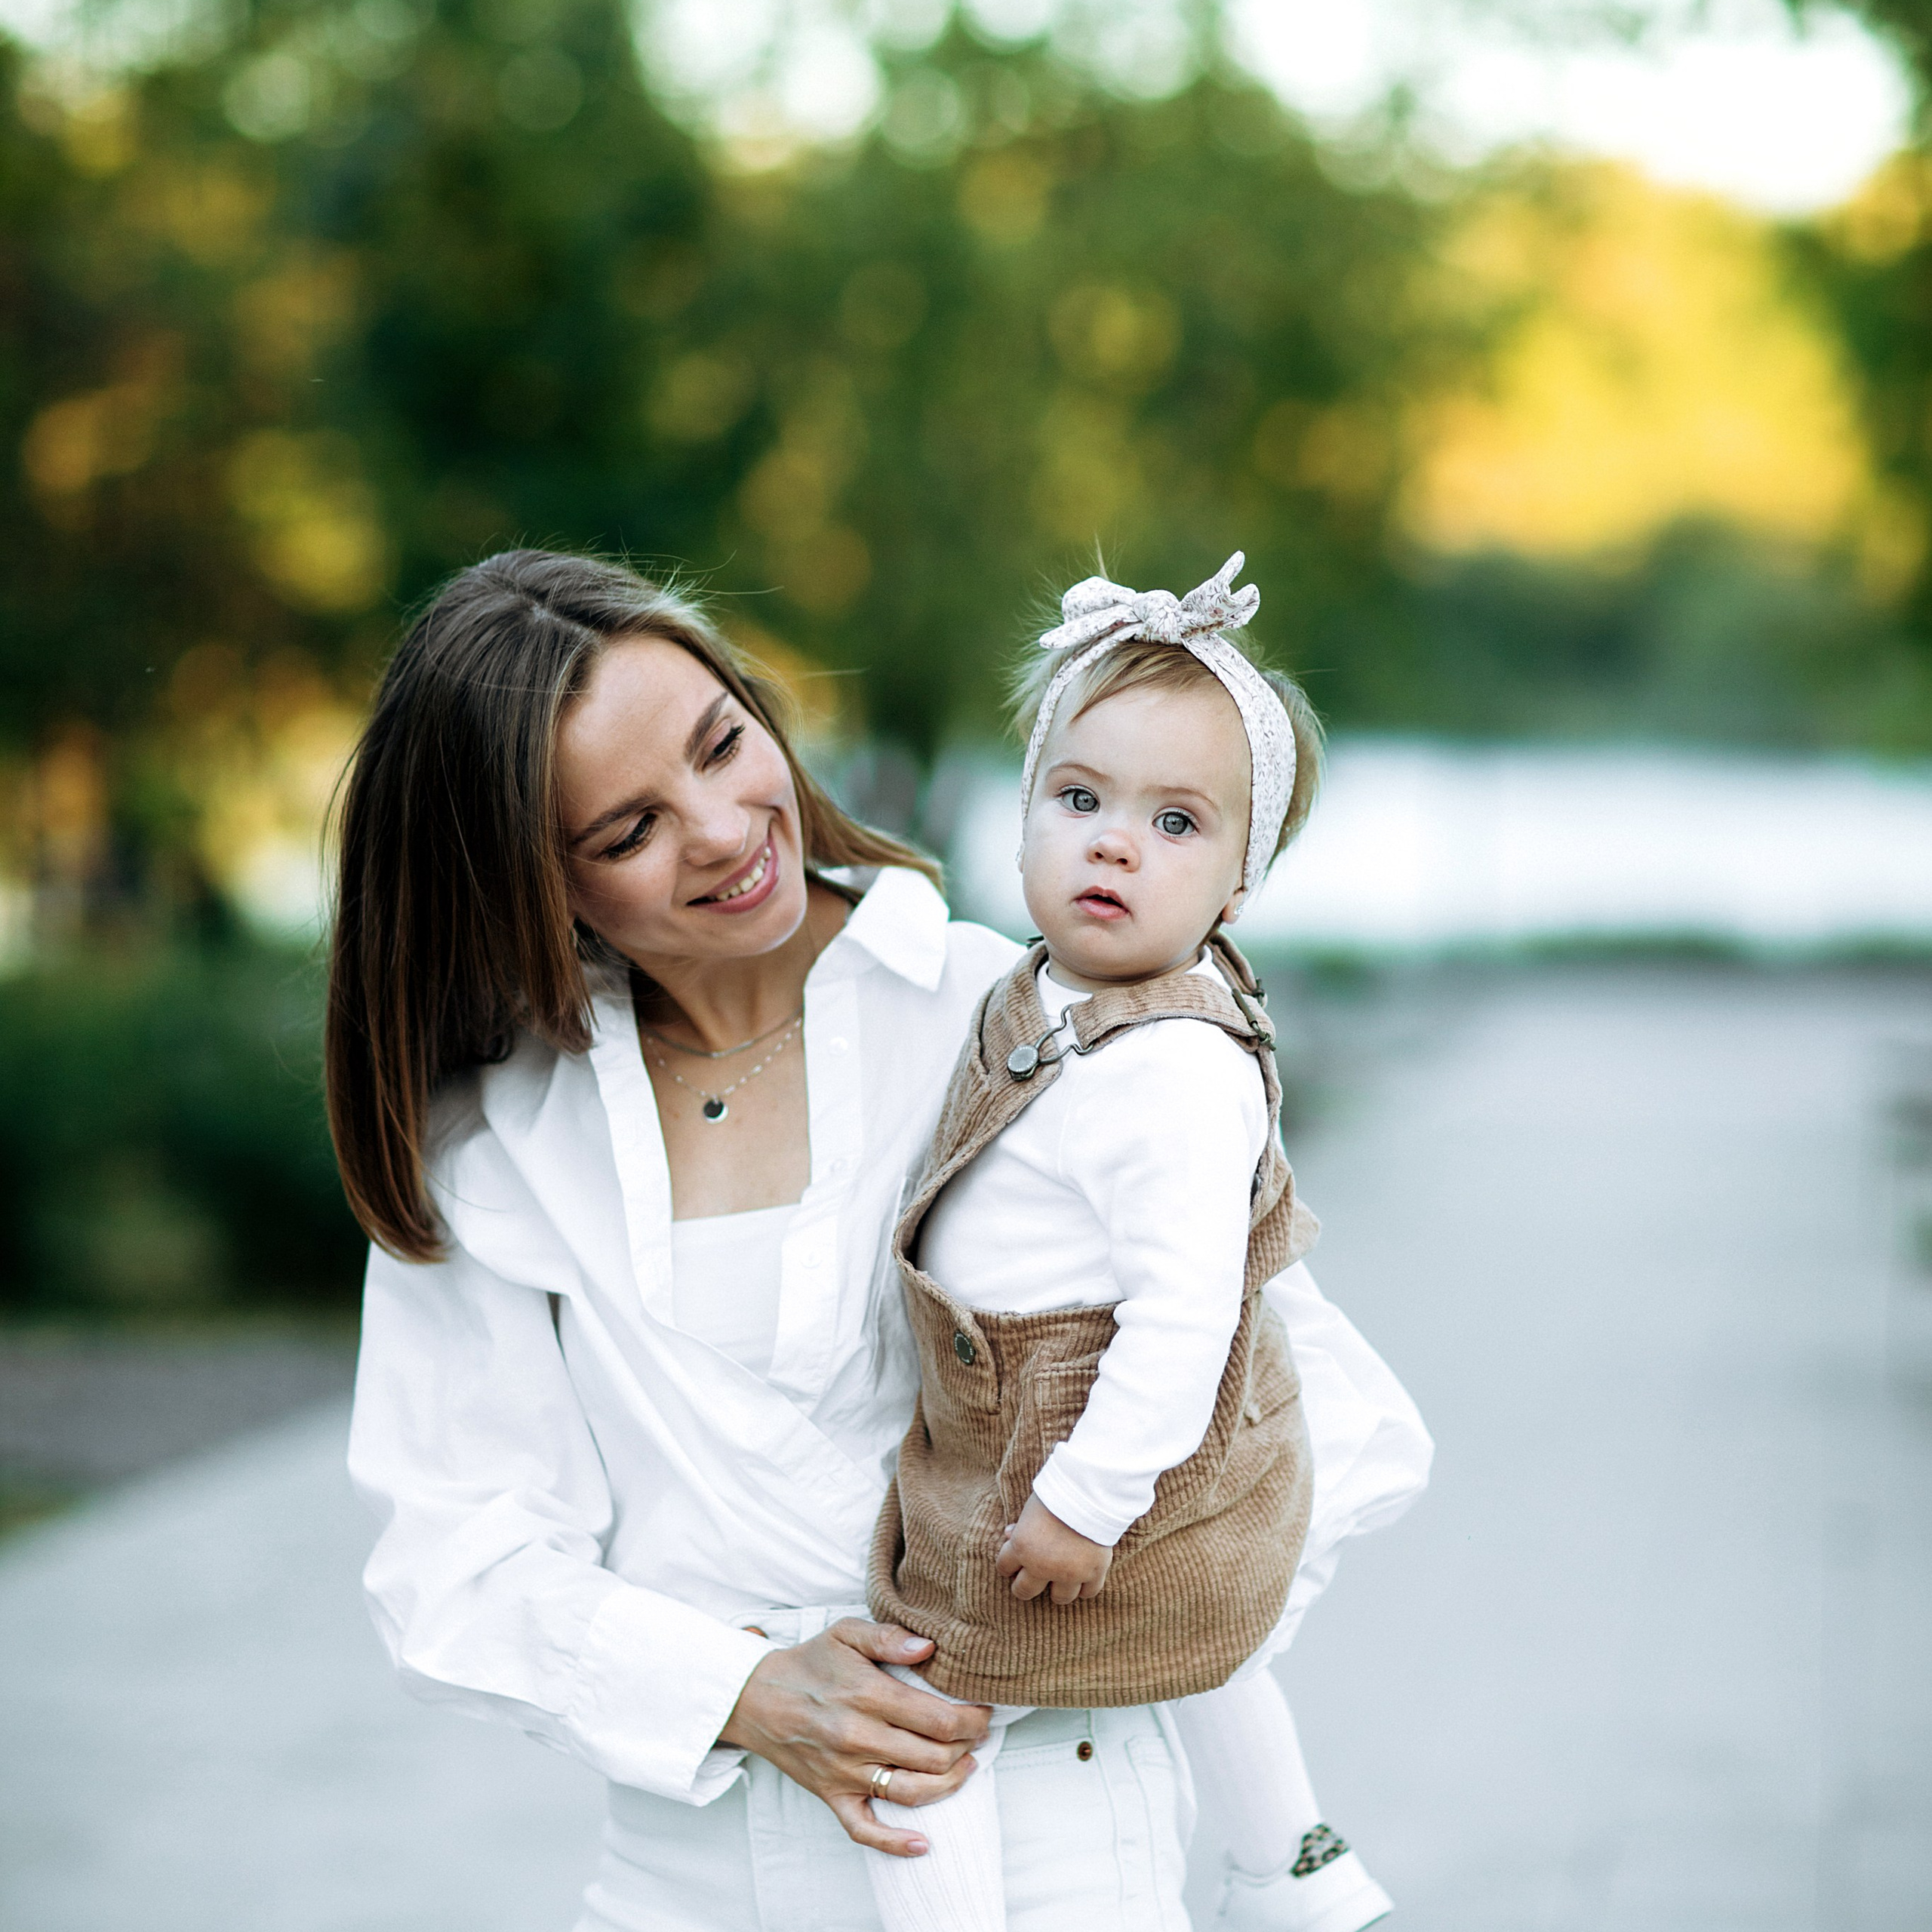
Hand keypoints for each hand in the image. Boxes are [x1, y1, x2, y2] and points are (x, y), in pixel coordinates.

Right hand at [717, 1618, 990, 1857]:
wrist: (756, 1698)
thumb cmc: (810, 1663)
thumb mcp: (846, 1633)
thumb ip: (888, 1637)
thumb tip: (929, 1648)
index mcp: (867, 1695)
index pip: (939, 1719)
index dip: (972, 1719)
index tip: (984, 1711)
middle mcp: (858, 1737)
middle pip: (933, 1757)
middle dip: (967, 1747)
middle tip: (979, 1735)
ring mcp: (844, 1772)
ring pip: (911, 1792)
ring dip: (949, 1785)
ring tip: (966, 1767)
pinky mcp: (831, 1796)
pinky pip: (864, 1830)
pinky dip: (894, 1843)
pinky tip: (922, 1844)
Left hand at [995, 1494, 1111, 1603]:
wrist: (1090, 1491)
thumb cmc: (1057, 1494)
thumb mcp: (1031, 1508)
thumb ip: (1021, 1526)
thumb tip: (1009, 1534)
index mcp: (1022, 1548)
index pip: (1004, 1567)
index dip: (1007, 1565)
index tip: (1013, 1565)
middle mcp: (1042, 1566)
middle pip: (1024, 1591)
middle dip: (1025, 1585)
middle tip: (1032, 1579)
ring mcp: (1069, 1573)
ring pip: (1060, 1598)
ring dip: (1058, 1589)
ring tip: (1060, 1578)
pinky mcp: (1094, 1573)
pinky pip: (1088, 1592)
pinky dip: (1086, 1586)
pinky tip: (1083, 1576)